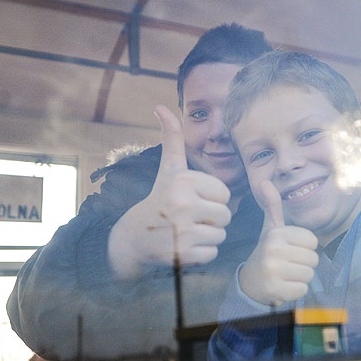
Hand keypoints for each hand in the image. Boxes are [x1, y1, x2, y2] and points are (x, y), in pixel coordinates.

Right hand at [108, 105, 231, 278]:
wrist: (134, 237)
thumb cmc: (159, 198)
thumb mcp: (168, 169)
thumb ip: (172, 138)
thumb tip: (161, 106)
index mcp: (183, 182)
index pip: (225, 193)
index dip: (211, 199)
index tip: (190, 200)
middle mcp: (182, 204)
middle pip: (226, 215)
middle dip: (212, 219)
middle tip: (189, 218)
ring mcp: (182, 231)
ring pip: (221, 234)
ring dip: (208, 236)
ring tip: (186, 231)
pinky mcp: (183, 254)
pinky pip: (212, 253)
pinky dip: (202, 253)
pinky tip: (184, 246)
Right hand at [239, 179, 318, 305]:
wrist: (250, 281)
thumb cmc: (268, 251)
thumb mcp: (270, 228)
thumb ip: (272, 205)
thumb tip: (265, 181)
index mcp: (276, 233)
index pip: (313, 241)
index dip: (305, 247)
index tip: (290, 249)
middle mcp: (273, 250)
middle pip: (313, 259)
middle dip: (304, 263)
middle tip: (288, 264)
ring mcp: (273, 271)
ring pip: (309, 275)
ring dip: (300, 277)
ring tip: (286, 274)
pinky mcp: (276, 290)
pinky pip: (303, 290)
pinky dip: (296, 290)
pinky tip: (283, 285)